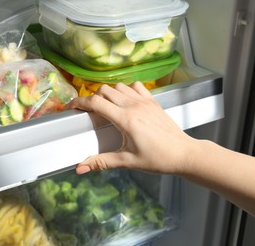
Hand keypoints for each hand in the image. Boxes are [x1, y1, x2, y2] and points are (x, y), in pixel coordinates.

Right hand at [66, 82, 198, 174]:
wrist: (184, 154)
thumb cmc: (158, 159)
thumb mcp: (127, 161)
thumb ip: (102, 162)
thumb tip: (80, 168)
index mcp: (126, 119)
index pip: (96, 102)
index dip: (79, 102)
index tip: (71, 107)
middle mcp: (134, 105)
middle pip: (104, 90)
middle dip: (92, 98)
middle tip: (89, 111)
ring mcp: (145, 101)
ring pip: (119, 86)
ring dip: (109, 93)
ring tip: (106, 107)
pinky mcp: (153, 101)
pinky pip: (136, 86)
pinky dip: (126, 89)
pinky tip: (126, 101)